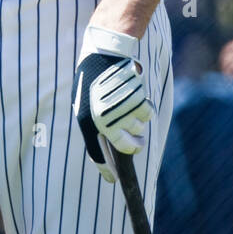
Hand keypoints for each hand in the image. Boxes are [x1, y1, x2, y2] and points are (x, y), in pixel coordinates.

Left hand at [71, 25, 153, 182]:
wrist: (105, 53)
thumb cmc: (93, 77)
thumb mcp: (84, 102)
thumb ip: (95, 123)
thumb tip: (107, 144)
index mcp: (87, 122)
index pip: (97, 155)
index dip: (107, 170)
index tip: (114, 180)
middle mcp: (104, 121)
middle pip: (127, 147)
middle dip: (134, 145)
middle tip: (137, 141)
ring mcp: (121, 112)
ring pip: (140, 129)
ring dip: (138, 119)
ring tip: (128, 102)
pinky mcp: (135, 101)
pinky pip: (148, 114)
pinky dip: (145, 107)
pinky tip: (136, 95)